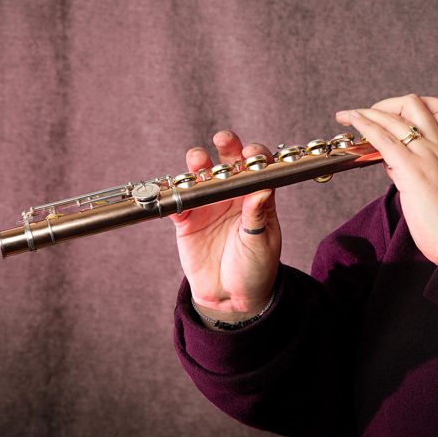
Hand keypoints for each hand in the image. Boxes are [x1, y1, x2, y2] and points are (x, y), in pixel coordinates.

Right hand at [170, 130, 281, 321]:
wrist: (232, 297)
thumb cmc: (256, 268)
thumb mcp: (262, 242)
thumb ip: (258, 216)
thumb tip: (263, 188)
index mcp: (257, 197)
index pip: (257, 168)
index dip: (255, 156)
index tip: (253, 153)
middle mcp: (233, 195)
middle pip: (228, 163)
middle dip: (227, 147)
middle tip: (224, 139)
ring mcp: (208, 205)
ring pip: (201, 177)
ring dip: (198, 164)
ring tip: (198, 160)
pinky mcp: (187, 220)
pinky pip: (177, 202)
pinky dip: (174, 194)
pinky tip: (174, 188)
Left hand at [336, 95, 437, 263]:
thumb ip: (416, 169)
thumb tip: (393, 164)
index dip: (413, 109)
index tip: (394, 118)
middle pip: (414, 104)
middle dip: (387, 104)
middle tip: (368, 115)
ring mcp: (426, 155)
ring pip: (394, 118)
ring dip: (367, 112)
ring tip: (348, 115)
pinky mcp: (412, 169)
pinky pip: (384, 139)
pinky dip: (365, 125)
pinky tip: (354, 121)